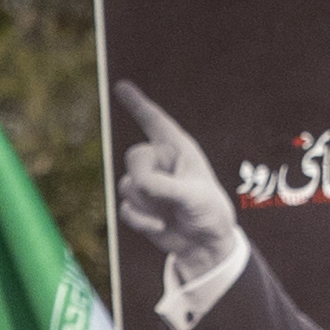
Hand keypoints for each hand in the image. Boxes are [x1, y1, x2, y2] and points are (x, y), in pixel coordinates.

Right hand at [109, 81, 243, 308]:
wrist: (204, 244)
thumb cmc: (209, 212)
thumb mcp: (193, 196)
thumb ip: (164, 186)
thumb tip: (136, 183)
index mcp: (179, 149)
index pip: (155, 120)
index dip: (137, 103)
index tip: (121, 85)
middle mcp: (161, 162)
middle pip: (134, 157)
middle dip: (145, 178)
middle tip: (162, 193)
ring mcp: (148, 183)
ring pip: (128, 185)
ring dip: (148, 205)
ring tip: (170, 214)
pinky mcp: (139, 205)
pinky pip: (125, 207)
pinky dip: (141, 221)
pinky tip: (159, 226)